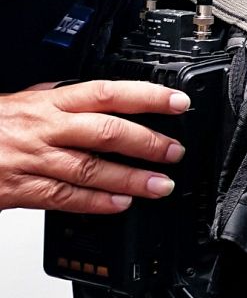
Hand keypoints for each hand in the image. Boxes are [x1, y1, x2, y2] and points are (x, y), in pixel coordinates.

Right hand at [0, 81, 188, 213]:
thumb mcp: (23, 100)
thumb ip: (61, 100)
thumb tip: (104, 96)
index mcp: (47, 102)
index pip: (106, 93)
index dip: (147, 97)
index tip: (178, 103)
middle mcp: (43, 129)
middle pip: (104, 132)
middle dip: (147, 143)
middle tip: (175, 152)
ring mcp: (31, 160)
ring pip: (89, 169)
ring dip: (130, 179)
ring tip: (161, 185)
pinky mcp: (18, 190)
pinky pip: (63, 197)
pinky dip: (95, 203)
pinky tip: (121, 205)